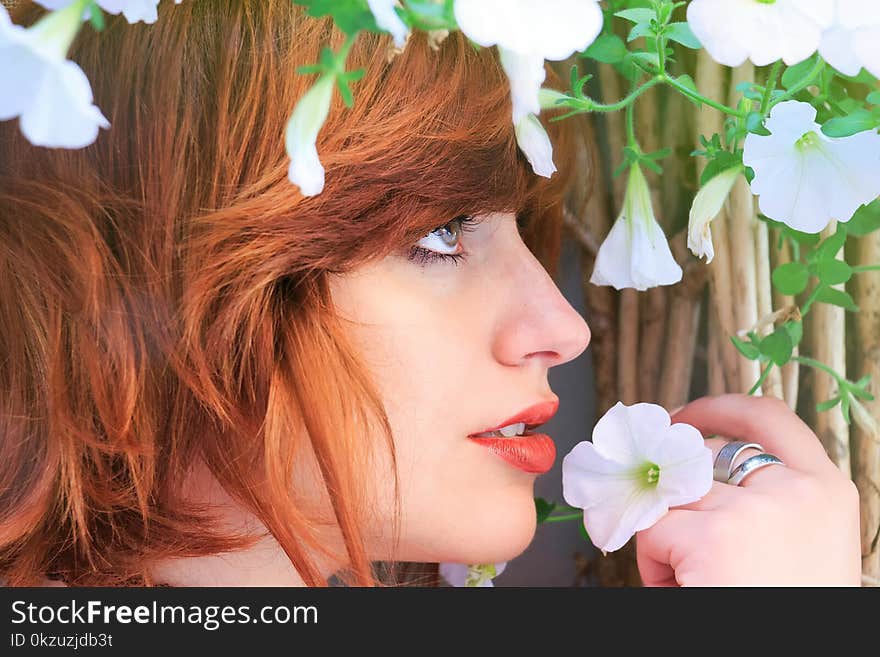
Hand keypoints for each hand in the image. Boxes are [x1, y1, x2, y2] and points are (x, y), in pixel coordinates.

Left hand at [635, 394, 861, 585]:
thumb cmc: (787, 603)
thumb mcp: (797, 542)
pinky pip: (651, 530)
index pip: (768, 416)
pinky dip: (652, 562)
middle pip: (703, 456)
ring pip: (672, 495)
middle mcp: (795, 489)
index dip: (719, 409)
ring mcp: (752, 509)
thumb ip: (758, 498)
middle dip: (675, 491)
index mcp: (827, 490)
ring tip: (694, 580)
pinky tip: (682, 590)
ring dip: (668, 535)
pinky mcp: (712, 536)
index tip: (685, 417)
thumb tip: (679, 462)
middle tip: (669, 527)